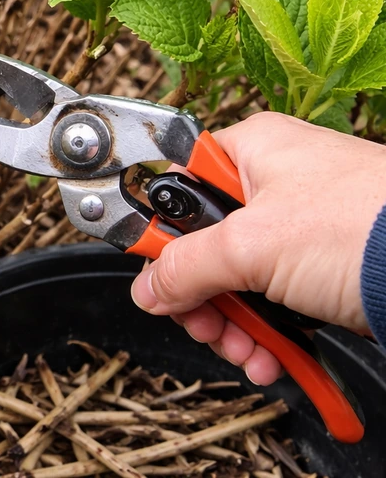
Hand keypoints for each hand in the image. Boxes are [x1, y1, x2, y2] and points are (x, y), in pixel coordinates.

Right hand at [130, 111, 385, 384]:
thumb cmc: (362, 229)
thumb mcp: (250, 247)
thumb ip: (184, 267)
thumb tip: (148, 288)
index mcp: (251, 150)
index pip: (180, 191)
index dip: (165, 240)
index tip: (160, 280)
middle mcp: (276, 181)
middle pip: (208, 245)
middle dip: (205, 300)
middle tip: (208, 327)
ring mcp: (305, 225)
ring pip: (242, 279)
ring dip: (237, 327)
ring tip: (249, 354)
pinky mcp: (329, 265)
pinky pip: (279, 298)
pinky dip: (271, 333)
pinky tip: (274, 359)